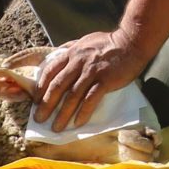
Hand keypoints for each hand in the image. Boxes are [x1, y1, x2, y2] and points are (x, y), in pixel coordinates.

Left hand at [31, 29, 150, 133]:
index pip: (50, 71)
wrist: (133, 41)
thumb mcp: (86, 40)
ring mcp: (92, 71)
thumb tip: (59, 54)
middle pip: (58, 86)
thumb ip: (72, 48)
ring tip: (56, 127)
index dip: (41, 88)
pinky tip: (78, 123)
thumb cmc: (110, 42)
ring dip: (63, 114)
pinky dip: (83, 112)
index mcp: (72, 53)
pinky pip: (91, 99)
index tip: (36, 102)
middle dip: (46, 105)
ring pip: (72, 95)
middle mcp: (79, 62)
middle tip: (39, 119)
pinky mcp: (105, 79)